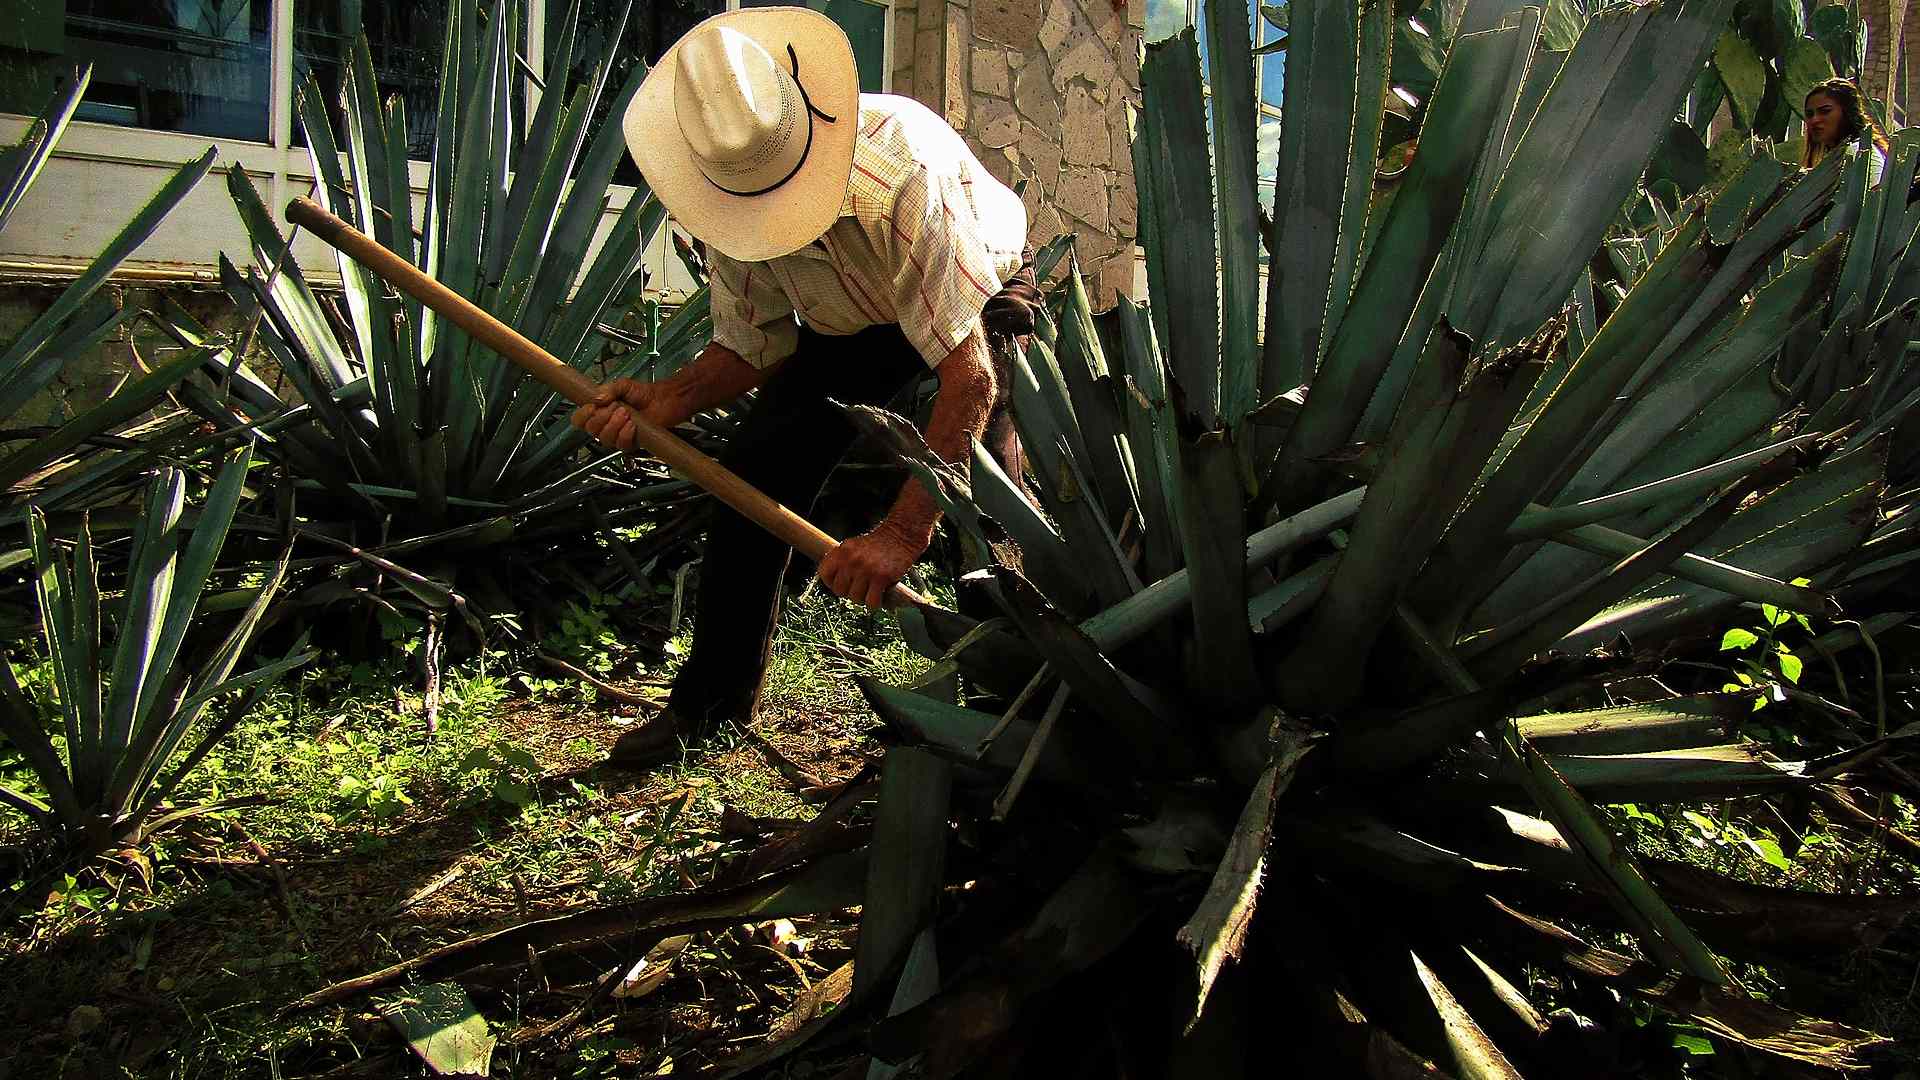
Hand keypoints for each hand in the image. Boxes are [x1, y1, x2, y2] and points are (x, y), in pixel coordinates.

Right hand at [570, 378, 689, 451]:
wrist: (663, 399)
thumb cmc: (643, 393)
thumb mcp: (623, 385)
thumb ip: (609, 389)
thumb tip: (596, 399)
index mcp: (599, 411)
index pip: (579, 420)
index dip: (582, 416)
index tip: (591, 407)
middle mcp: (606, 425)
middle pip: (591, 430)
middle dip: (602, 418)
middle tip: (617, 407)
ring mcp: (618, 435)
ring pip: (606, 439)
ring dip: (615, 426)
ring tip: (627, 414)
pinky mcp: (631, 443)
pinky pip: (622, 445)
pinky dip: (626, 434)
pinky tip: (633, 425)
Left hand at [817, 521, 927, 607]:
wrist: (902, 535)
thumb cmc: (879, 544)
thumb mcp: (855, 546)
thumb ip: (843, 561)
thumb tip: (834, 583)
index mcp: (842, 551)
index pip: (824, 574)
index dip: (831, 583)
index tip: (841, 584)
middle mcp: (851, 560)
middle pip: (839, 590)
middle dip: (849, 592)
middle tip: (859, 588)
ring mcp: (866, 569)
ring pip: (855, 598)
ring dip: (863, 598)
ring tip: (871, 591)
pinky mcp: (881, 577)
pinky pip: (871, 602)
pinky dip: (875, 603)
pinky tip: (880, 596)